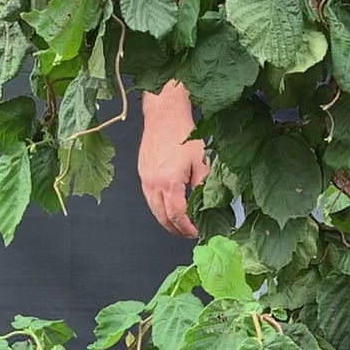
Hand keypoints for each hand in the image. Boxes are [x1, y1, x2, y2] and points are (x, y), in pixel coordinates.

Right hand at [138, 83, 208, 239]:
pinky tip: (169, 207)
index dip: (187, 228)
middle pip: (162, 217)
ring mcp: (145, 180)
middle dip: (175, 229)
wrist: (164, 116)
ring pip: (153, 210)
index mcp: (169, 182)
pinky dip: (159, 208)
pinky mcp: (142, 174)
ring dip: (166, 221)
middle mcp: (153, 183)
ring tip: (180, 225)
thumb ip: (203, 185)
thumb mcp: (201, 160)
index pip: (177, 215)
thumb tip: (207, 203)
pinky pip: (149, 198)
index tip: (195, 232)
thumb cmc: (182, 133)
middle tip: (188, 233)